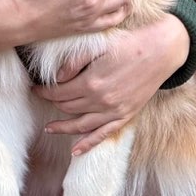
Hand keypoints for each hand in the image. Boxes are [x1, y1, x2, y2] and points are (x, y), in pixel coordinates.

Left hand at [35, 14, 189, 154]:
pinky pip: (103, 134)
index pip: (59, 92)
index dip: (44, 91)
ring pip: (81, 125)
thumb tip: (57, 78)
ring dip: (63, 128)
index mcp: (91, 82)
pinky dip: (88, 144)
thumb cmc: (129, 44)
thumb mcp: (98, 46)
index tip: (35, 88)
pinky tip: (75, 151)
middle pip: (67, 107)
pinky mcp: (125, 116)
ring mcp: (114, 111)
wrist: (160, 51)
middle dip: (51, 103)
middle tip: (41, 99)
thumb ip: (75, 61)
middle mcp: (101, 101)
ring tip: (48, 128)